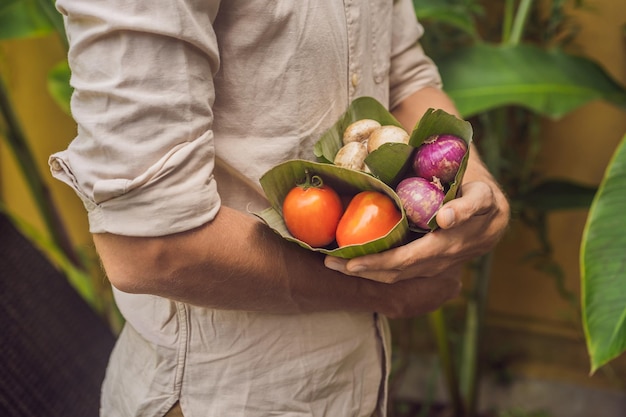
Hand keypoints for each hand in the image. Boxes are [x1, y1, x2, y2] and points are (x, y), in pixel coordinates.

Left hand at [324, 179, 509, 283]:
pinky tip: (352, 264)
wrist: (494, 221)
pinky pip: (396, 272)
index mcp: (445, 247)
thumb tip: (444, 219)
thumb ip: (466, 207)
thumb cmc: (482, 202)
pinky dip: (373, 269)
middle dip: (359, 270)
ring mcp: (429, 267)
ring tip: (332, 265)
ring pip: (392, 276)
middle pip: (392, 272)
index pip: (405, 260)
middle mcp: (434, 262)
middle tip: (328, 263)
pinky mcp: (424, 266)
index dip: (377, 263)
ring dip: (362, 272)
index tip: (350, 263)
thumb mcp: (480, 198)